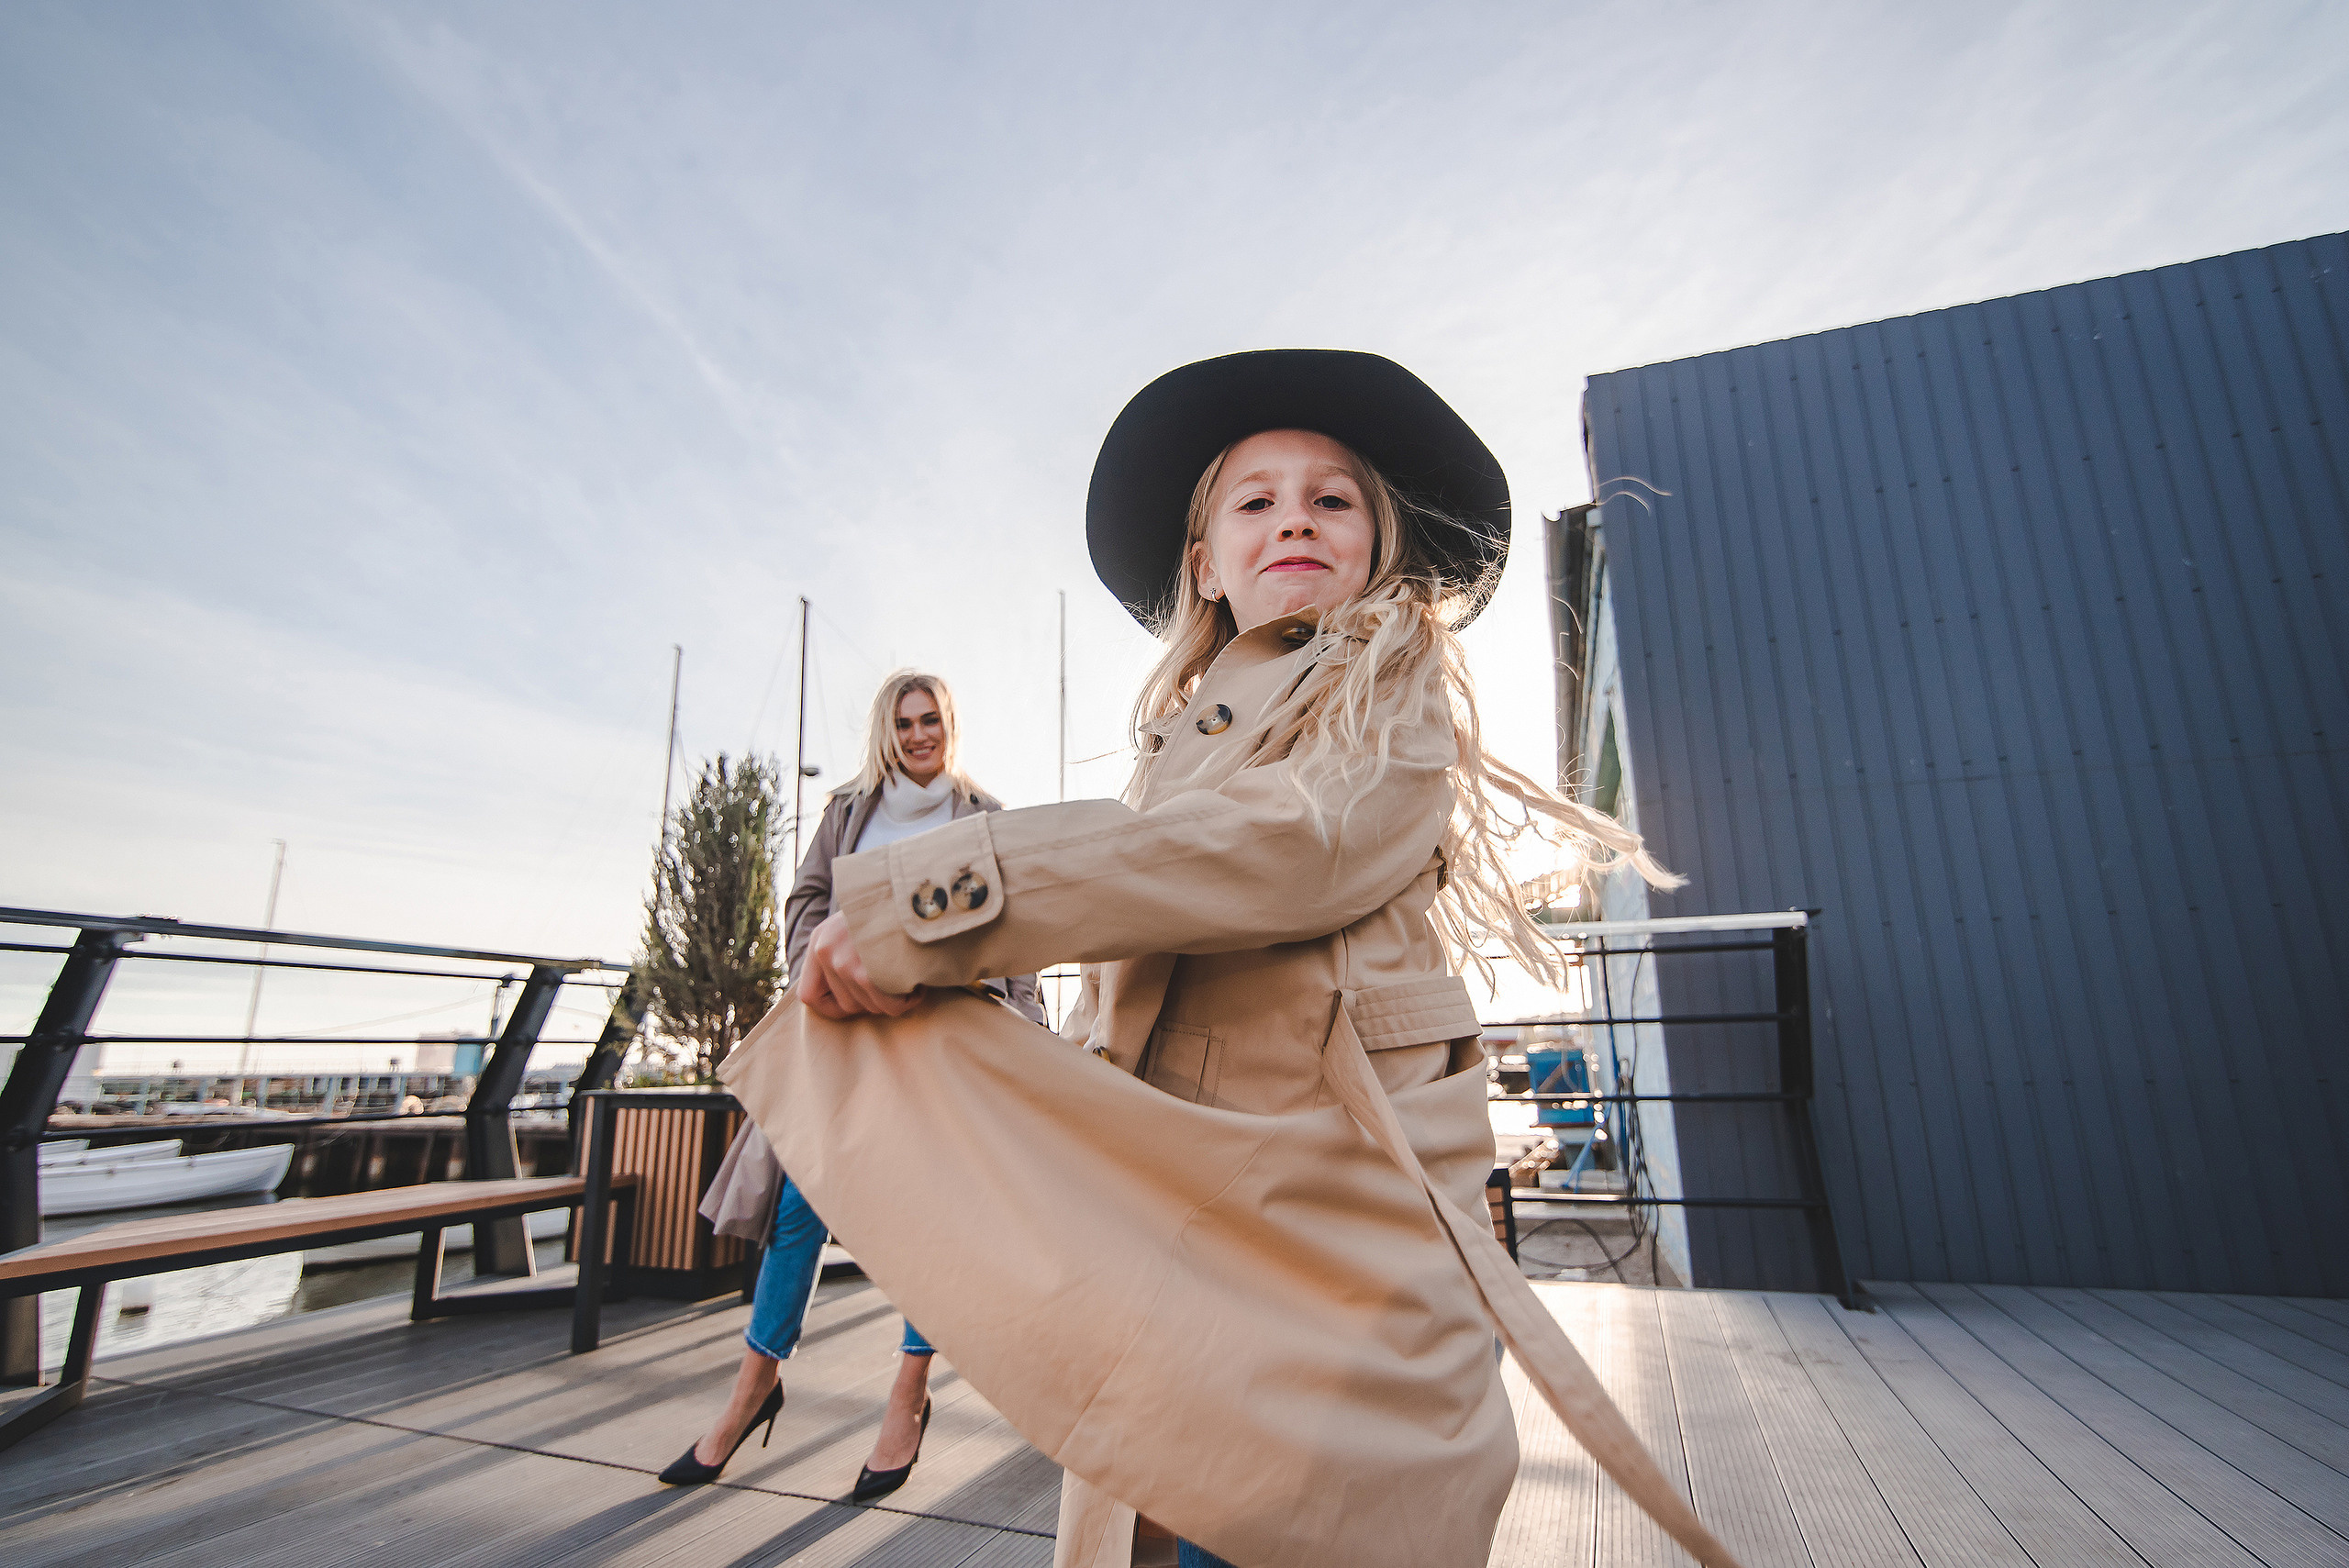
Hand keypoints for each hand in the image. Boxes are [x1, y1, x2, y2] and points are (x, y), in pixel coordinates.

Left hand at [799, 911, 924, 1019]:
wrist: (916, 892)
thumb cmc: (892, 910)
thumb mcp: (857, 925)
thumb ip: (842, 955)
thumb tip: (846, 999)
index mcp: (820, 938)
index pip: (808, 996)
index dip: (834, 1007)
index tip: (861, 999)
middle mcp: (825, 950)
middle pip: (846, 1005)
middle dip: (874, 1002)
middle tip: (895, 984)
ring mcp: (843, 962)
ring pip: (869, 1008)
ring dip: (894, 1000)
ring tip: (909, 978)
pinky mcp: (865, 973)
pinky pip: (887, 1007)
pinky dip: (906, 1001)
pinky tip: (918, 985)